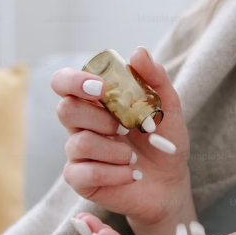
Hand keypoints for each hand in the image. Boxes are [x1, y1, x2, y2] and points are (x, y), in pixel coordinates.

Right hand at [51, 47, 191, 225]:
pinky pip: (85, 173)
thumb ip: (155, 79)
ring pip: (79, 143)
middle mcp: (81, 124)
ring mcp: (78, 152)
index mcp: (96, 102)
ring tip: (134, 157)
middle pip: (65, 109)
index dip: (74, 81)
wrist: (170, 182)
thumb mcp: (169, 107)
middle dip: (100, 118)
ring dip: (115, 150)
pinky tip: (132, 175)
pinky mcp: (80, 179)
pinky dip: (115, 173)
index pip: (64, 82)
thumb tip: (137, 52)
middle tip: (125, 127)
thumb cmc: (165, 142)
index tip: (100, 88)